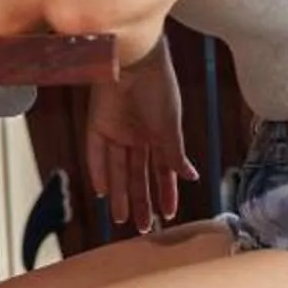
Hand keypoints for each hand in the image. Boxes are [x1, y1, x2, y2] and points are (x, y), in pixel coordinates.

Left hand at [85, 41, 196, 233]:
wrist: (135, 58)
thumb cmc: (159, 87)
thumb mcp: (171, 126)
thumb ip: (176, 154)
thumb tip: (192, 178)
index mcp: (159, 134)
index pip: (162, 170)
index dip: (165, 192)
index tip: (169, 214)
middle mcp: (137, 135)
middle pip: (138, 175)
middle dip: (141, 201)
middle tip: (144, 228)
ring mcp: (117, 130)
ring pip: (117, 170)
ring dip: (119, 194)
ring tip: (121, 219)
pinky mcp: (97, 123)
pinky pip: (96, 153)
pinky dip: (98, 171)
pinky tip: (101, 192)